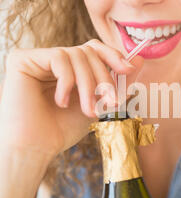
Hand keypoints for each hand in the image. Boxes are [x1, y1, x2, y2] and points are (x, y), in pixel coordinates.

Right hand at [0, 40, 142, 161]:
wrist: (36, 149)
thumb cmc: (63, 130)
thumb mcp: (98, 104)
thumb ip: (117, 82)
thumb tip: (140, 59)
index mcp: (68, 68)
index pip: (93, 49)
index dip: (113, 55)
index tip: (128, 70)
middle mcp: (52, 60)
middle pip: (88, 51)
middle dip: (104, 77)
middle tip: (110, 103)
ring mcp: (37, 58)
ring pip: (76, 55)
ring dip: (88, 85)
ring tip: (88, 110)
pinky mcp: (22, 59)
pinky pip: (58, 58)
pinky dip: (67, 81)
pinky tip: (61, 101)